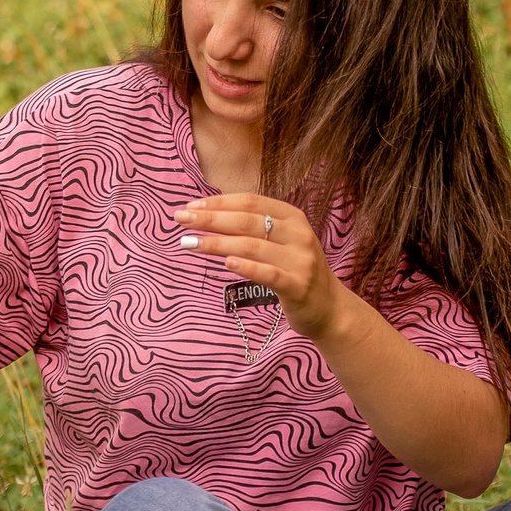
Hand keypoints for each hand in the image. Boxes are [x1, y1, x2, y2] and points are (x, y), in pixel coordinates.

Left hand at [172, 194, 351, 342]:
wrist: (330, 309)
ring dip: (216, 243)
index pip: (251, 202)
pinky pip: (267, 274)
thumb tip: (209, 215)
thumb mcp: (281, 243)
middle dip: (210, 218)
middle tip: (180, 219)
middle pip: (247, 221)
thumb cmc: (295, 272)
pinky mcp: (298, 286)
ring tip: (188, 243)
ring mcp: (300, 260)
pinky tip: (225, 263)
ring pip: (251, 246)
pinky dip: (245, 267)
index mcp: (293, 217)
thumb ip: (254, 228)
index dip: (219, 202)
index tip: (190, 206)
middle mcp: (298, 235)